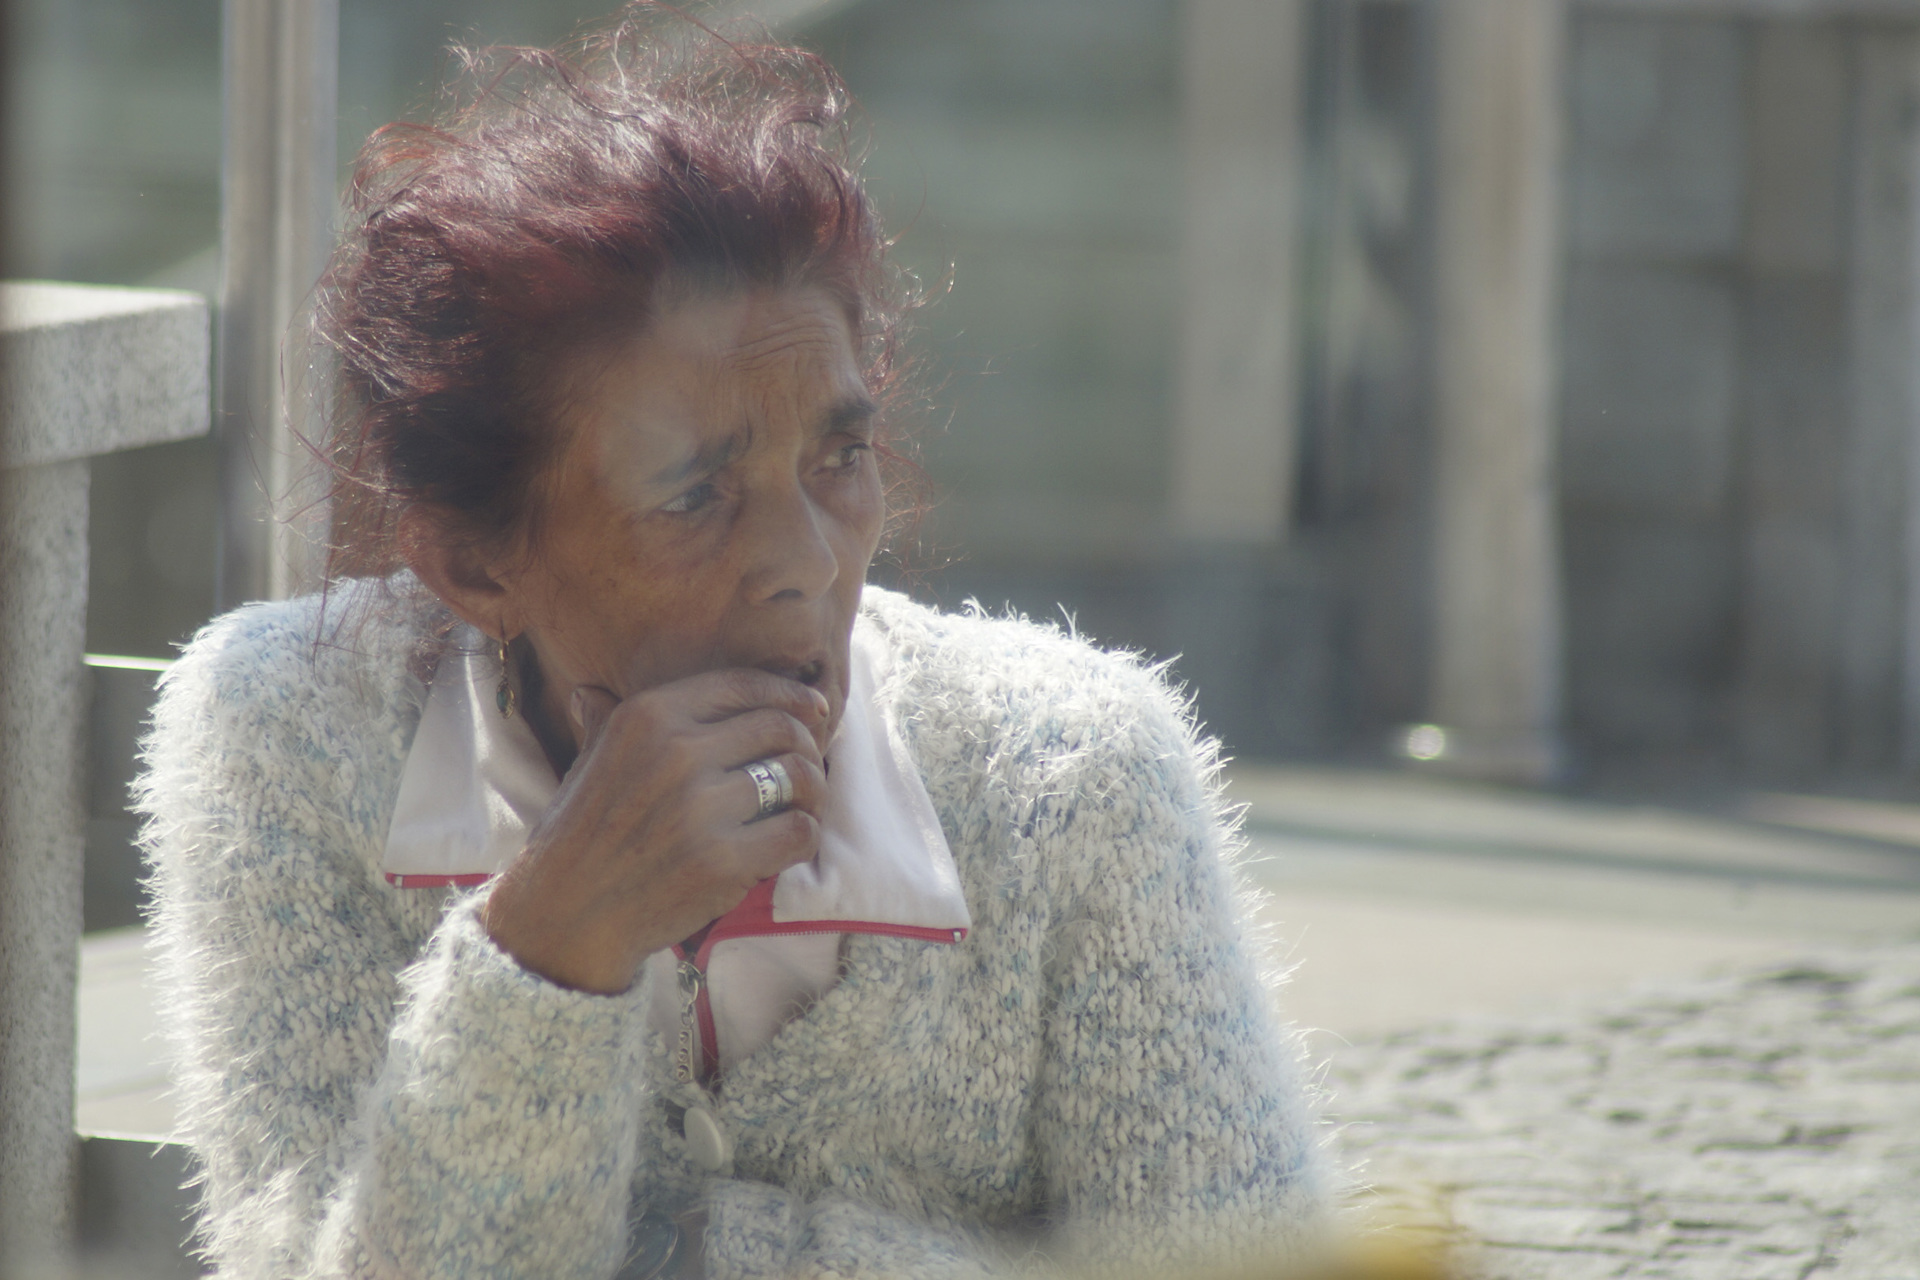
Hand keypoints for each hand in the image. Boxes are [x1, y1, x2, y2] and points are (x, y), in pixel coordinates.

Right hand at [480, 669, 830, 993]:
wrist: (565, 913)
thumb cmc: (579, 835)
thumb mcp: (587, 762)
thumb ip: (603, 721)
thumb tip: (590, 689)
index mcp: (647, 716)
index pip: (744, 686)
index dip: (791, 694)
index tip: (816, 710)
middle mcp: (675, 752)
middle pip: (782, 728)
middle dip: (808, 748)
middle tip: (807, 771)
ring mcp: (700, 807)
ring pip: (798, 777)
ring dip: (813, 793)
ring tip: (803, 807)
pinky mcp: (721, 860)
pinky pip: (798, 831)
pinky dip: (804, 835)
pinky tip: (788, 843)